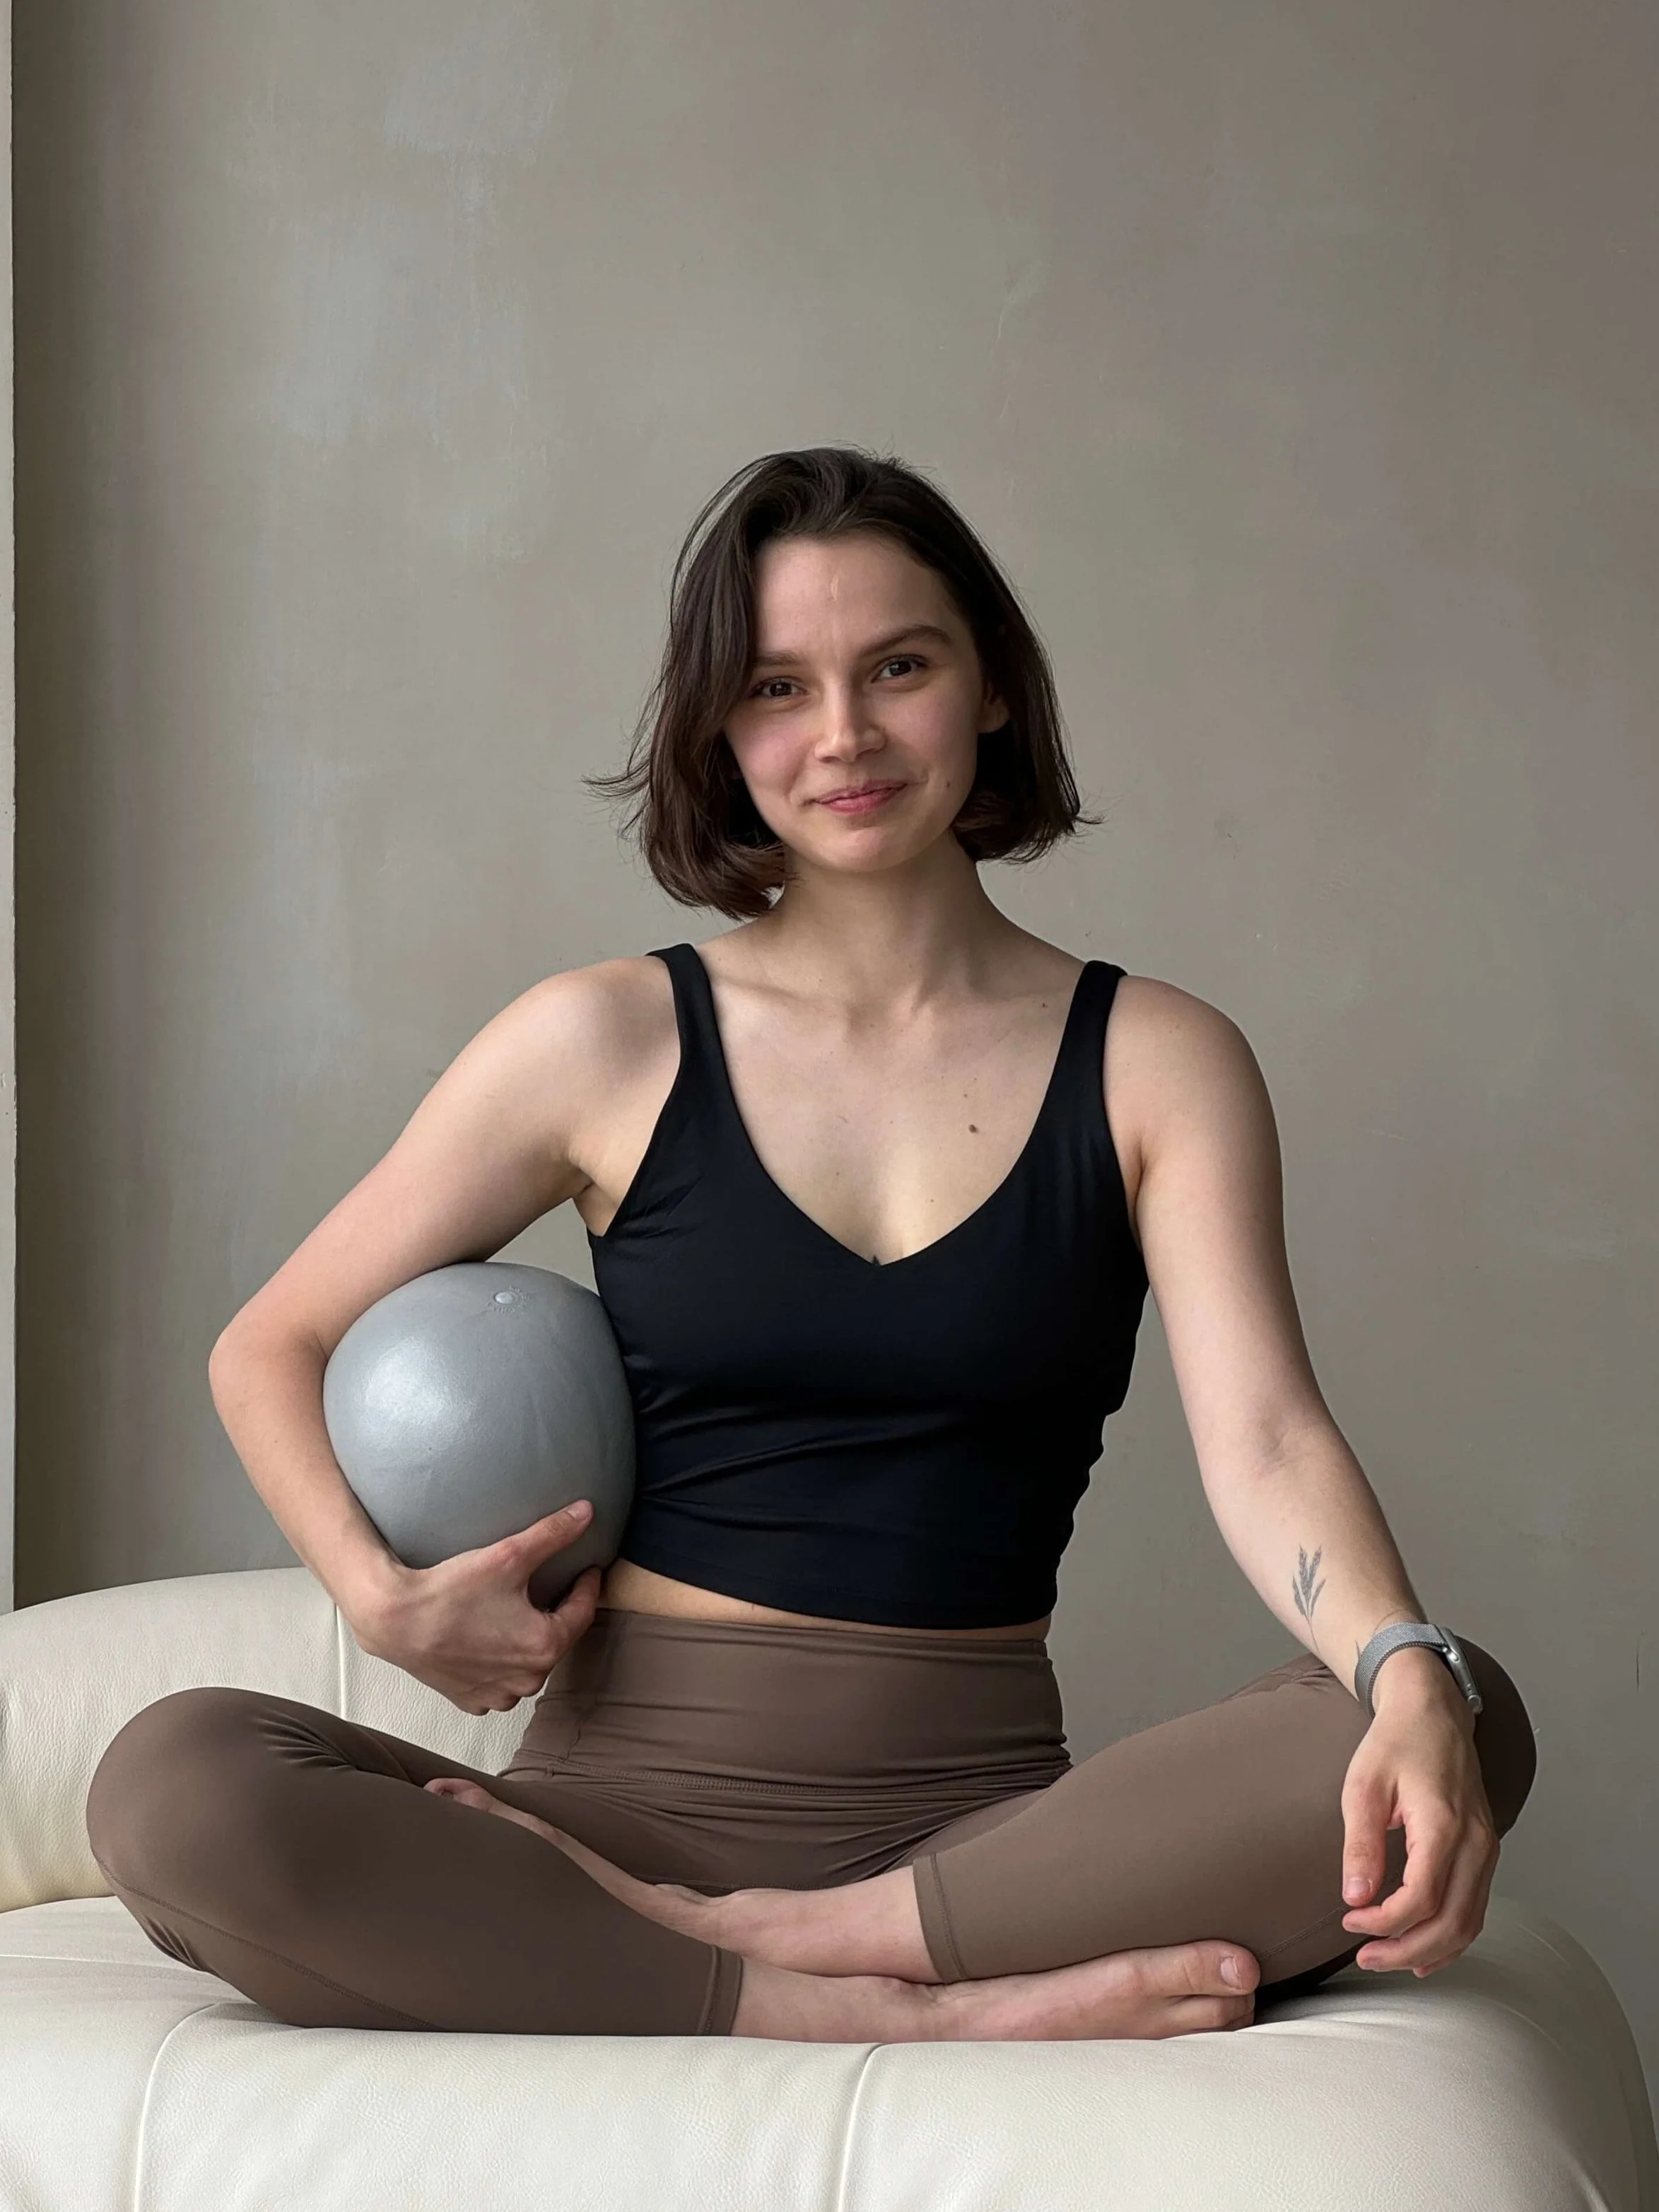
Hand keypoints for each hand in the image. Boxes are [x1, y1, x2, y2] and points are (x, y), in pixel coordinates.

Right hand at [347, 1499, 604, 1716]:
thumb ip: (553, 1533)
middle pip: (557, 1639)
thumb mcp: (509, 1555)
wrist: (395, 1619)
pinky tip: (491, 1641)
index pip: (582, 1611)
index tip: (587, 1568)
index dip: (587, 1585)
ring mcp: (498, 1695)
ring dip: (530, 1641)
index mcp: (546, 1646)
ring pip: (529, 1664)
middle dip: (558, 1613)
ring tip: (521, 1613)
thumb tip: (587, 1512)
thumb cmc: (452, 1590)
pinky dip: (501, 1664)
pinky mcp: (472, 1700)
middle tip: (553, 1587)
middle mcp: (527, 1680)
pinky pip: (500, 1682)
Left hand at [1337, 1648, 1498, 1975]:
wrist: (1432, 1711)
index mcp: (1444, 1825)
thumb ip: (1360, 1843)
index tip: (1351, 1921)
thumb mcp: (1364, 1785)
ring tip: (1388, 1958)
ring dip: (1430, 1950)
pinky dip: (1452, 1937)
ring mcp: (1487, 1848)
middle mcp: (1476, 1842)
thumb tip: (1354, 1896)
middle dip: (1406, 1950)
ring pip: (1469, 1923)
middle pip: (1451, 1923)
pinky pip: (1476, 1909)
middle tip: (1366, 1957)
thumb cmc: (1396, 1742)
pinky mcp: (1485, 1851)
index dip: (1385, 1922)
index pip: (1421, 1898)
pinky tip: (1425, 1949)